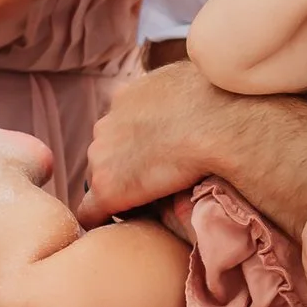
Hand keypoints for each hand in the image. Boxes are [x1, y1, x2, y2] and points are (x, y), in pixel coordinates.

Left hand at [75, 62, 227, 223]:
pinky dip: (101, 218)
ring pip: (100, 178)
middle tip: (153, 182)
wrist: (215, 126)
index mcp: (125, 98)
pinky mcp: (107, 189)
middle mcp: (107, 124)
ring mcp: (101, 156)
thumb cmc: (216, 102)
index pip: (118, 127)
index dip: (134, 147)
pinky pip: (90, 211)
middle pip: (106, 153)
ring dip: (119, 188)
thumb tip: (186, 92)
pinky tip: (117, 228)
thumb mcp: (188, 79)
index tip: (152, 160)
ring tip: (147, 204)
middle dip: (124, 166)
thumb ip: (173, 88)